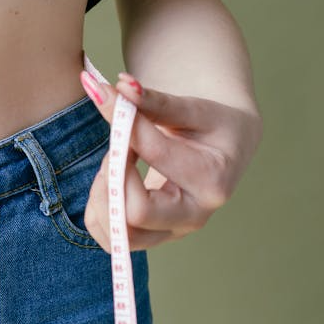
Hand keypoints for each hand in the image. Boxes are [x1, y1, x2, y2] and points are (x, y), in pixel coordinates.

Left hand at [79, 70, 262, 250]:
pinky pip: (111, 238)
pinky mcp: (153, 237)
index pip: (153, 155)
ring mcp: (172, 232)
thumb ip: (154, 100)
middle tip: (116, 149)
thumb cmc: (210, 124)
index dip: (124, 126)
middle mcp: (194, 216)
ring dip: (101, 195)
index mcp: (211, 179)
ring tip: (115, 163)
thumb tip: (120, 86)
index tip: (109, 99)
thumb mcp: (191, 107)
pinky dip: (99, 209)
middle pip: (134, 213)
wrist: (225, 147)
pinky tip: (112, 180)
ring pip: (117, 235)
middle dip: (111, 176)